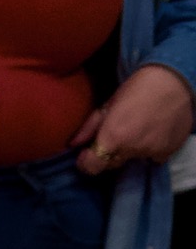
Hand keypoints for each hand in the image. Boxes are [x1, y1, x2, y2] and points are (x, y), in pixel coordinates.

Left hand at [71, 64, 194, 175]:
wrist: (174, 81)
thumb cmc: (137, 88)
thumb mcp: (108, 105)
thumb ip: (89, 127)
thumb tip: (73, 144)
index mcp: (113, 138)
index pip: (93, 167)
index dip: (87, 162)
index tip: (87, 154)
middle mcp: (132, 149)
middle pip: (112, 164)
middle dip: (109, 154)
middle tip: (116, 136)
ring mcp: (151, 152)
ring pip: (133, 160)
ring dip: (131, 151)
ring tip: (138, 130)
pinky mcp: (168, 151)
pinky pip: (154, 158)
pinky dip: (151, 150)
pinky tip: (153, 133)